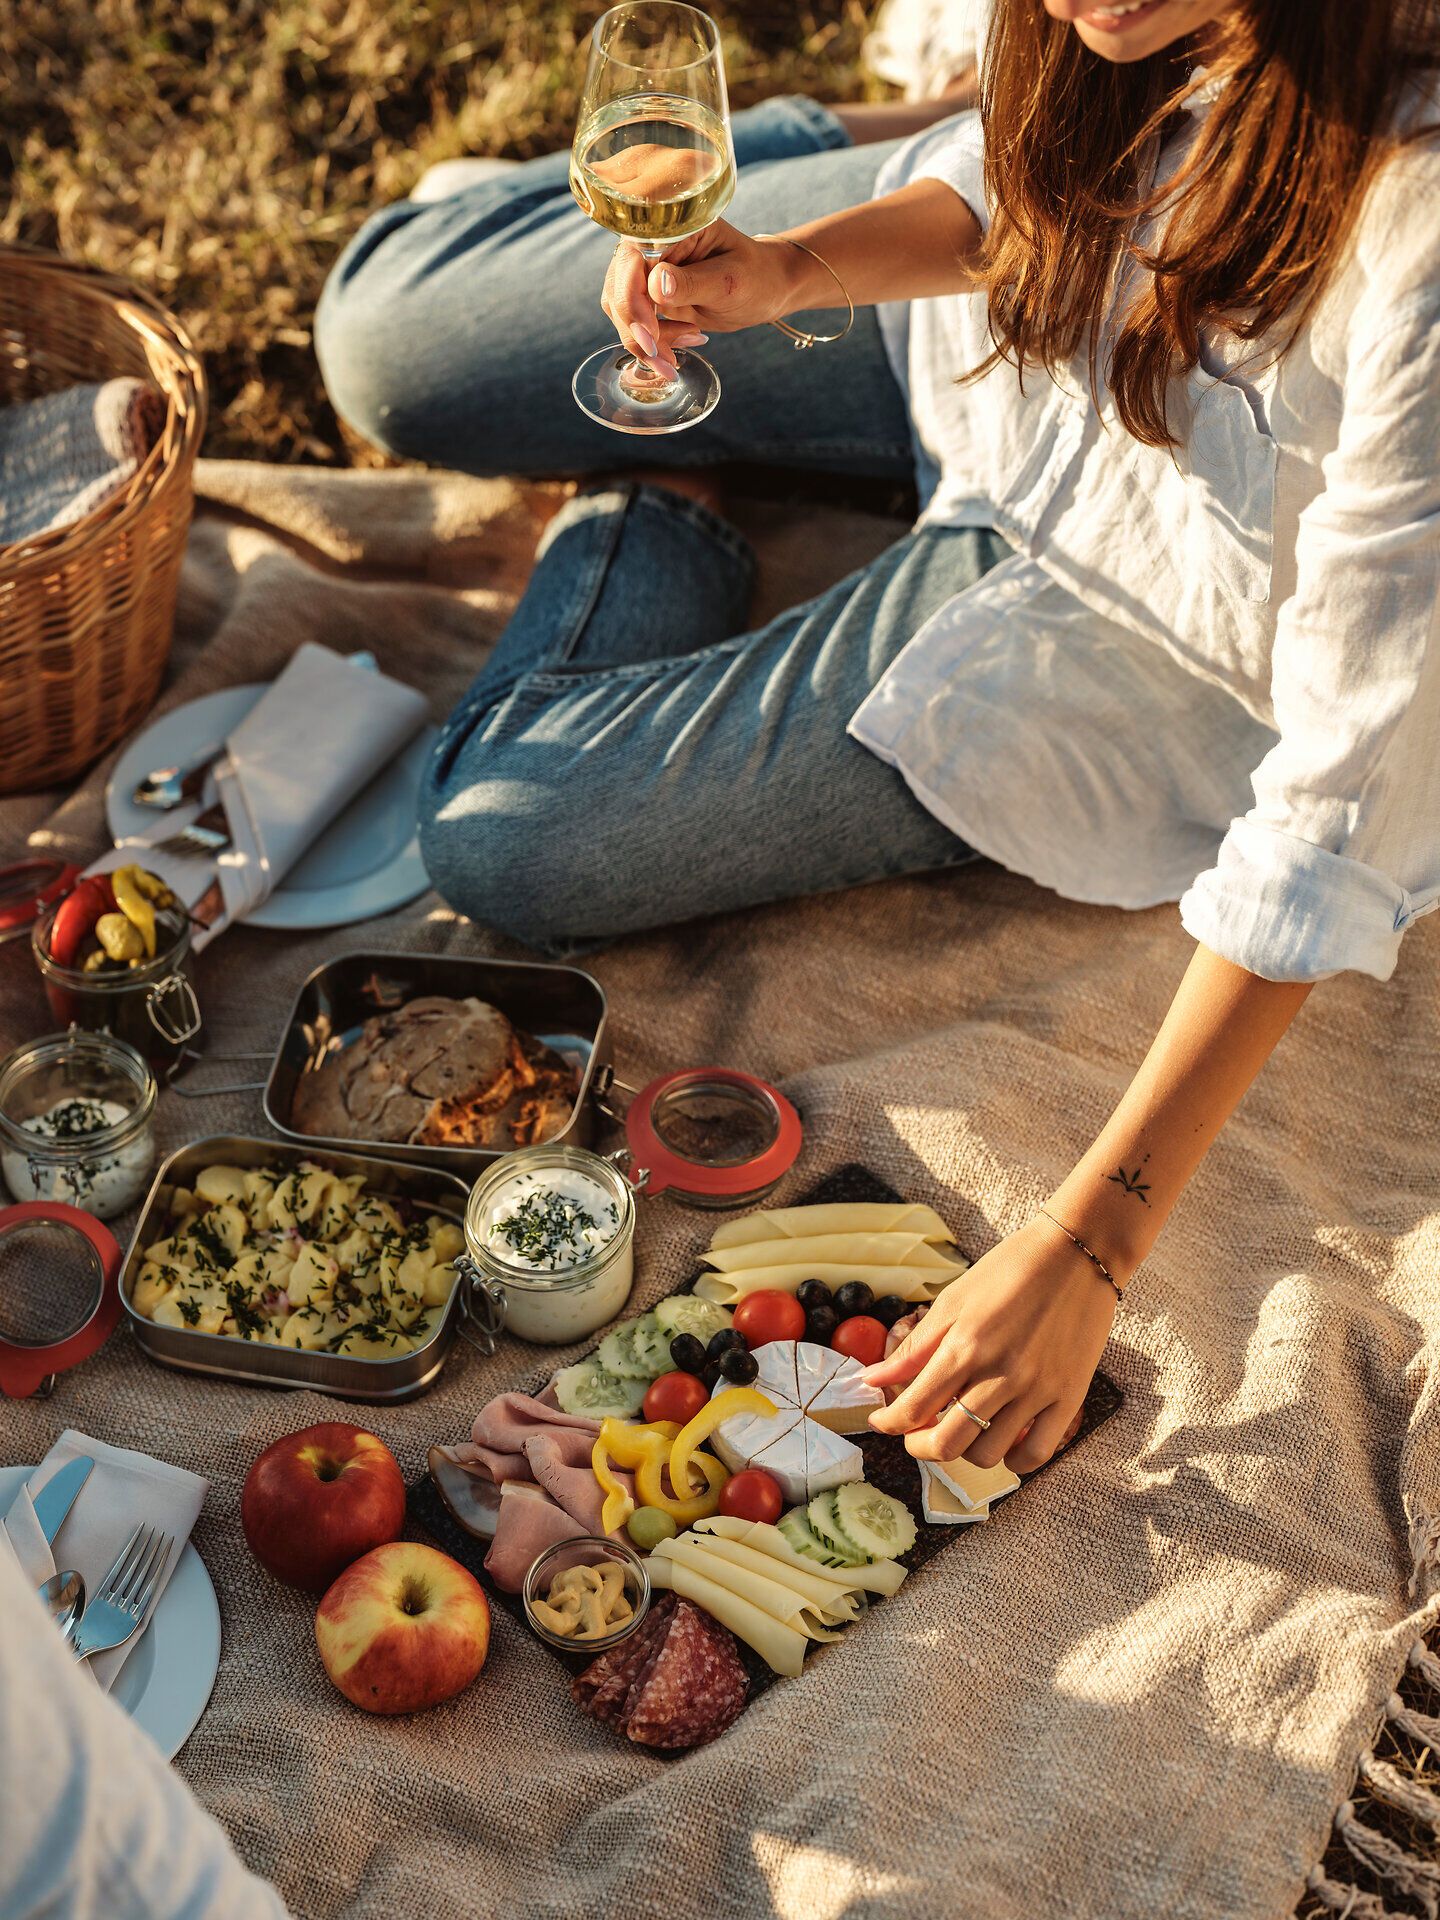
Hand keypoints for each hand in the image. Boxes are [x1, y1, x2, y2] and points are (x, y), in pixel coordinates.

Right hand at [601, 222, 800, 372]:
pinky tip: (676, 351)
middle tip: (662, 358)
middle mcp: (652, 245)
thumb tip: (656, 286)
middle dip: (635, 328)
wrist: (764, 287)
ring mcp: (647, 273)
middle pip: (619, 287)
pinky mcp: (648, 297)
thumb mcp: (730, 280)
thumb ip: (693, 282)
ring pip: (621, 311)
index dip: (633, 298)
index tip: (650, 332)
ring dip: (643, 343)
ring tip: (674, 360)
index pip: (633, 259)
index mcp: (672, 227)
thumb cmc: (755, 276)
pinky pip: (633, 324)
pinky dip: (649, 345)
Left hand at [864, 1217, 1118, 1471]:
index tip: (882, 1421)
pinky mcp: (1070, 1397)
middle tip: (917, 1434)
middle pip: (947, 1443)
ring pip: (988, 1454)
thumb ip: (914, 1347)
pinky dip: (1014, 1458)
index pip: (914, 1407)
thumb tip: (872, 1379)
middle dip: (920, 1446)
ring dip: (965, 1450)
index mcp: (965, 1346)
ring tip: (963, 1427)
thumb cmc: (1011, 1268)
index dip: (889, 1423)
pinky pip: (1038, 1454)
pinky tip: (1003, 1439)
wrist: (1078, 1252)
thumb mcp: (954, 1300)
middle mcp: (999, 1374)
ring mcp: (1037, 1390)